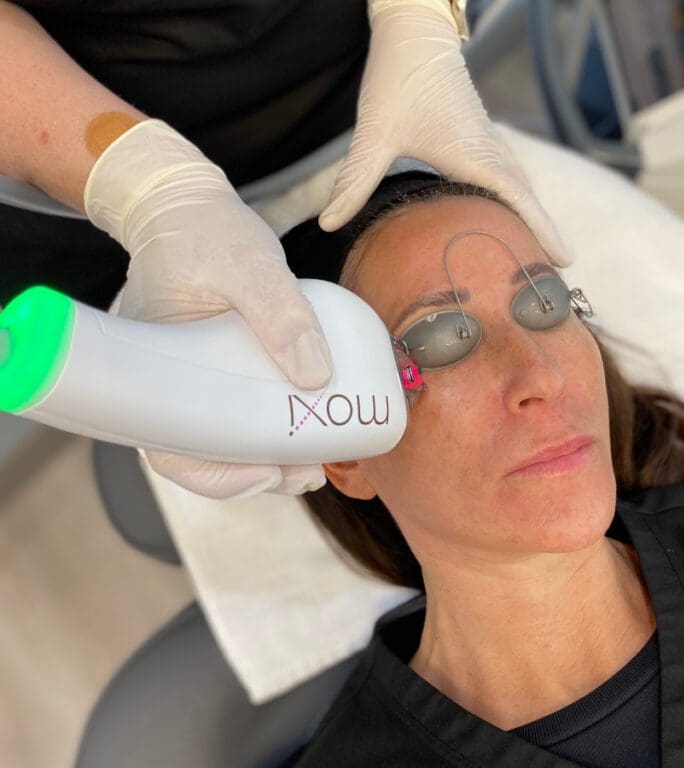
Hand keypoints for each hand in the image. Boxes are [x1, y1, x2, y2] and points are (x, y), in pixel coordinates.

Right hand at [85, 119, 330, 497]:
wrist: (184, 206)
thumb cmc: (204, 230)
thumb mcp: (247, 262)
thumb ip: (281, 312)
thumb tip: (316, 377)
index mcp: (152, 368)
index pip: (171, 449)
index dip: (217, 477)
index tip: (268, 476)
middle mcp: (165, 383)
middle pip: (202, 454)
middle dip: (255, 475)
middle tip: (307, 474)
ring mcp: (189, 378)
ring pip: (220, 439)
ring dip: (265, 458)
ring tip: (314, 463)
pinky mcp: (213, 368)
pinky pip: (234, 410)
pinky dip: (266, 427)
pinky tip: (303, 426)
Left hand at [320, 0, 568, 266]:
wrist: (413, 31)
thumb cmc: (398, 77)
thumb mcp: (374, 133)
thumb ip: (354, 180)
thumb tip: (329, 224)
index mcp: (474, 154)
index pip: (518, 199)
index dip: (542, 230)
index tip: (565, 260)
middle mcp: (489, 150)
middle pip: (526, 198)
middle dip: (543, 234)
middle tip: (556, 273)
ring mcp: (487, 144)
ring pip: (518, 186)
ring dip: (531, 217)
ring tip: (538, 252)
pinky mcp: (478, 139)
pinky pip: (505, 176)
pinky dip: (514, 199)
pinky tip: (504, 215)